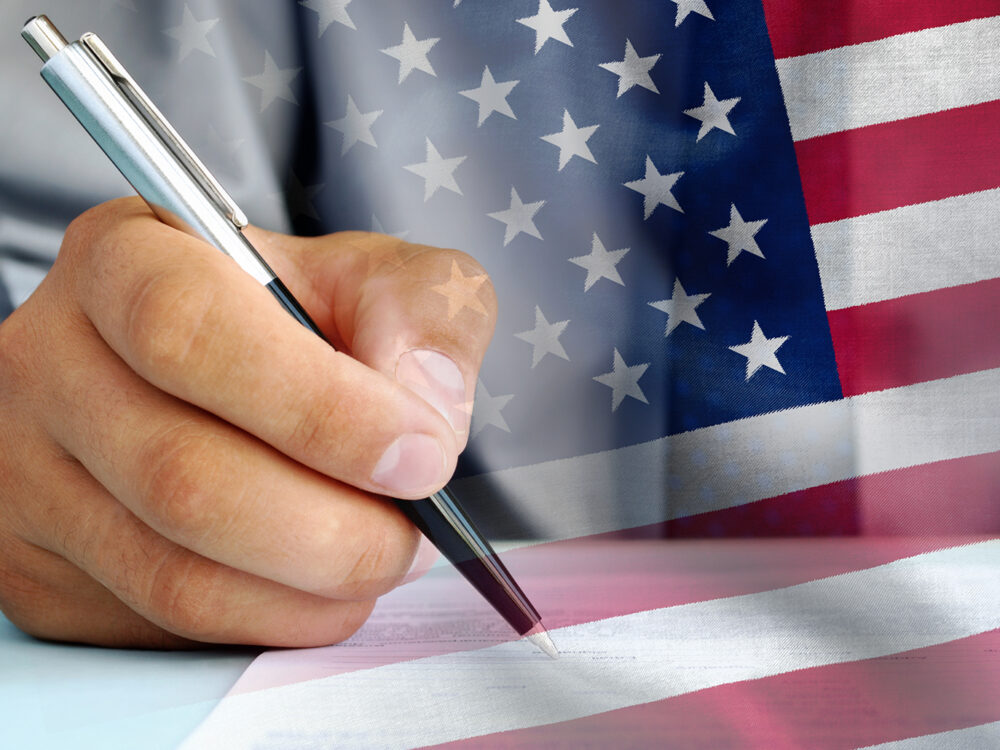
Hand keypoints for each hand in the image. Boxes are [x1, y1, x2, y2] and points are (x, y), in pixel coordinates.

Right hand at [0, 197, 494, 647]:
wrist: (224, 375)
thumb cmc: (295, 319)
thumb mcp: (374, 278)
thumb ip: (422, 311)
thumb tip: (424, 408)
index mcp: (126, 259)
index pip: (189, 331)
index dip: (320, 409)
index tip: (419, 455)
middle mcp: (54, 363)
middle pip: (182, 475)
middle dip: (333, 528)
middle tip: (413, 532)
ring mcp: (32, 474)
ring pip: (174, 571)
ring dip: (311, 586)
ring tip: (381, 556)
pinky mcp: (47, 566)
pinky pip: (166, 621)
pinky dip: (273, 619)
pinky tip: (321, 585)